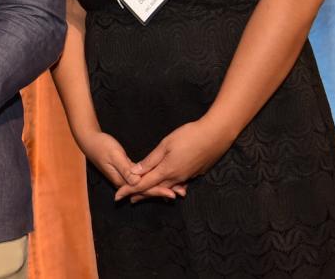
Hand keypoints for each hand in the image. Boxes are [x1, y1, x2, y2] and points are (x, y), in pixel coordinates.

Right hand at [78, 131, 179, 201]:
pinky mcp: (129, 172)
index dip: (159, 190)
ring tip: (178, 189)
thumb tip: (137, 181)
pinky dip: (156, 180)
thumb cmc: (101, 146)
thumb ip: (125, 168)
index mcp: (122, 179)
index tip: (172, 193)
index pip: (144, 188)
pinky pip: (145, 179)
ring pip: (147, 185)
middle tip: (181, 193)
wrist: (90, 141)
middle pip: (147, 189)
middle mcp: (125, 181)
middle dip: (164, 191)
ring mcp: (127, 177)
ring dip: (162, 187)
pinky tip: (166, 181)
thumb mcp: (113, 155)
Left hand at [115, 119, 233, 201]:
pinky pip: (179, 184)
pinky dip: (170, 187)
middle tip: (129, 199)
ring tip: (146, 194)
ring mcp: (188, 177)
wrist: (216, 135)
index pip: (143, 184)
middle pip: (155, 189)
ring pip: (168, 187)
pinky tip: (169, 187)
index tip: (117, 196)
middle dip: (141, 194)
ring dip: (155, 191)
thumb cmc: (189, 135)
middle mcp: (177, 177)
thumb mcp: (166, 145)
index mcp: (167, 170)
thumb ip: (150, 160)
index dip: (129, 190)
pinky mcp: (196, 173)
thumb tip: (134, 172)